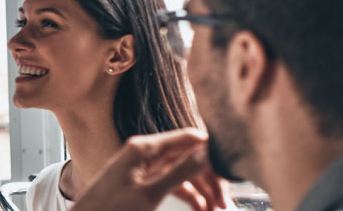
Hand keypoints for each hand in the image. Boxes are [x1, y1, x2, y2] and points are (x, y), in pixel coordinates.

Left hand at [70, 129, 228, 210]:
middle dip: (210, 178)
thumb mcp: (149, 193)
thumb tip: (206, 153)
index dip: (212, 152)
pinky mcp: (142, 181)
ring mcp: (143, 166)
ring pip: (183, 172)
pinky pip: (172, 183)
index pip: (189, 138)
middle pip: (189, 157)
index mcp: (144, 147)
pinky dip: (188, 195)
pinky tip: (202, 208)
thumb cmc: (109, 209)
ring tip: (217, 209)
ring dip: (202, 190)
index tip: (233, 169)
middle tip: (226, 201)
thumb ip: (179, 172)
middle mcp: (144, 152)